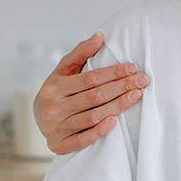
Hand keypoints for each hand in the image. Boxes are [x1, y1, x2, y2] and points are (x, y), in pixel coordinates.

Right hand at [34, 31, 149, 154]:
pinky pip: (82, 139)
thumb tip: (100, 35)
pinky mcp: (58, 145)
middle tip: (142, 81)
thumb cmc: (57, 91)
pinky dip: (99, 130)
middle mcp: (53, 107)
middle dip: (121, 87)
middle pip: (94, 97)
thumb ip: (81, 53)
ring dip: (117, 106)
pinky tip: (115, 121)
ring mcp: (56, 127)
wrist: (37, 119)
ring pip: (92, 116)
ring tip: (136, 96)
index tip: (133, 68)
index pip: (90, 78)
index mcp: (54, 86)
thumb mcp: (63, 71)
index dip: (113, 73)